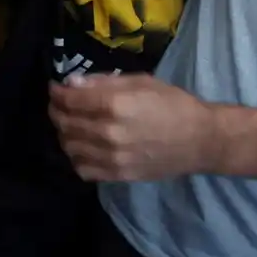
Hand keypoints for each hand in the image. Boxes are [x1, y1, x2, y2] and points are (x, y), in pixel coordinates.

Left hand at [49, 74, 219, 181]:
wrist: (200, 140)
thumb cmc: (173, 103)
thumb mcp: (139, 82)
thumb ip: (102, 83)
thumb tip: (72, 84)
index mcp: (115, 105)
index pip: (70, 100)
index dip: (57, 92)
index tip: (56, 88)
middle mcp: (109, 133)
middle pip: (65, 123)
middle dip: (57, 111)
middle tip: (59, 105)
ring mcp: (112, 158)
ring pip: (69, 147)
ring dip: (64, 134)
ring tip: (70, 125)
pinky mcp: (117, 175)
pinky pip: (82, 169)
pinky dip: (76, 157)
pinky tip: (83, 147)